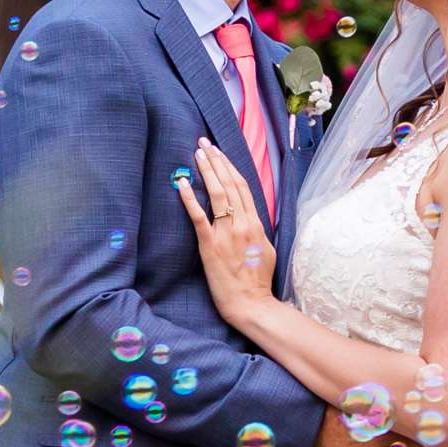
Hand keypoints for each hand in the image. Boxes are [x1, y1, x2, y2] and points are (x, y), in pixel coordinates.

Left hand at [175, 138, 274, 315]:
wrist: (252, 303)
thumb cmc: (258, 281)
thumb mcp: (266, 249)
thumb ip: (257, 230)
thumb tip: (250, 217)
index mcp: (256, 223)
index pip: (242, 187)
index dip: (230, 166)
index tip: (220, 152)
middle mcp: (242, 223)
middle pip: (229, 184)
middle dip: (216, 161)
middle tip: (204, 143)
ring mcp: (226, 233)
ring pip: (217, 194)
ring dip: (206, 171)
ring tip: (197, 154)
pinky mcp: (210, 245)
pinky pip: (198, 217)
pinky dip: (189, 198)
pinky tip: (182, 183)